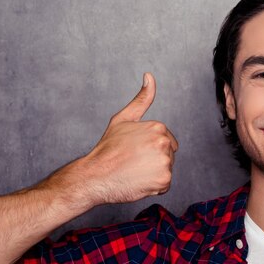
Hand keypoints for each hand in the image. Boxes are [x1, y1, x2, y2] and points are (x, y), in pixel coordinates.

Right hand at [55, 73, 178, 206]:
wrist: (94, 176)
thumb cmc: (107, 148)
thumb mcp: (123, 119)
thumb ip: (141, 99)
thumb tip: (149, 76)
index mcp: (158, 127)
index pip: (166, 142)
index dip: (149, 148)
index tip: (133, 151)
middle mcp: (164, 143)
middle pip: (168, 155)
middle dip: (153, 160)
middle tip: (133, 163)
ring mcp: (165, 162)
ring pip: (166, 170)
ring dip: (153, 174)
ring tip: (134, 172)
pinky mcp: (164, 180)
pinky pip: (164, 186)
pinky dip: (153, 187)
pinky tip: (138, 182)